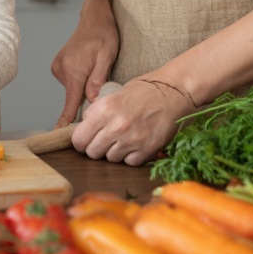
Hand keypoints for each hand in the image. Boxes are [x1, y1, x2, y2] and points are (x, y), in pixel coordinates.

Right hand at [52, 5, 119, 126]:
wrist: (94, 17)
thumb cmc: (104, 35)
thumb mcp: (107, 56)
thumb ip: (98, 80)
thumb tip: (92, 102)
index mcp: (73, 70)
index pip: (69, 103)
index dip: (66, 121)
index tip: (59, 135)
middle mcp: (61, 69)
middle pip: (73, 97)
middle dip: (87, 97)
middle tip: (103, 80)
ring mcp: (58, 67)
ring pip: (73, 89)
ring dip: (84, 87)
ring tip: (96, 68)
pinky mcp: (59, 66)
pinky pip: (71, 82)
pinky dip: (80, 81)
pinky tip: (89, 68)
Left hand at [71, 77, 194, 165]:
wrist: (174, 93)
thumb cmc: (144, 91)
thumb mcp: (112, 95)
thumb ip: (96, 112)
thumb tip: (83, 127)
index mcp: (104, 109)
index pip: (79, 139)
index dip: (80, 141)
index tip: (84, 140)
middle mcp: (116, 126)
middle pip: (92, 152)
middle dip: (95, 148)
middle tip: (102, 141)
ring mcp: (132, 140)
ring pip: (110, 159)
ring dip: (113, 151)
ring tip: (122, 138)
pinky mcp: (147, 150)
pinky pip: (129, 162)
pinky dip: (130, 156)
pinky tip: (134, 143)